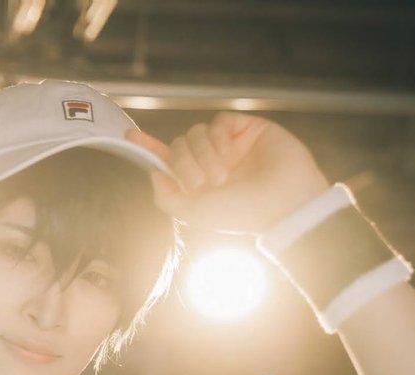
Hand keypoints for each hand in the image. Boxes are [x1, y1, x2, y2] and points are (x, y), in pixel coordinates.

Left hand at [126, 112, 330, 234]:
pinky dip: (216, 136)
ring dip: (201, 153)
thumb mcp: (193, 213)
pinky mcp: (248, 129)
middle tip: (200, 183)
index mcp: (200, 182)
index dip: (150, 148)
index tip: (130, 137)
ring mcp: (231, 145)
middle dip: (182, 162)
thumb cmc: (241, 213)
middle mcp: (213, 162)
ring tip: (220, 175)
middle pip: (179, 145)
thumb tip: (154, 172)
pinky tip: (227, 152)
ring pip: (196, 133)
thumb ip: (166, 196)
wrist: (283, 204)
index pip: (169, 160)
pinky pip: (219, 121)